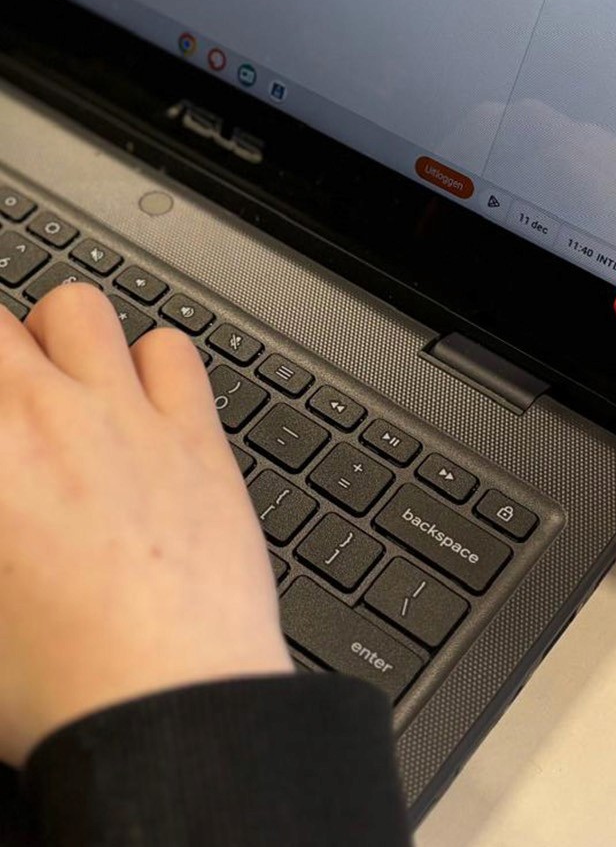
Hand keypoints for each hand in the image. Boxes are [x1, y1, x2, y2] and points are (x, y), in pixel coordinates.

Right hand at [0, 284, 291, 766]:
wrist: (163, 707)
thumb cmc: (55, 680)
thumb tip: (6, 497)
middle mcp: (45, 418)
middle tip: (4, 409)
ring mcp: (126, 416)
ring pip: (80, 310)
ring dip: (58, 337)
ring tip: (57, 381)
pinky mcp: (195, 433)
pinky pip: (170, 349)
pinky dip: (149, 362)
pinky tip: (141, 400)